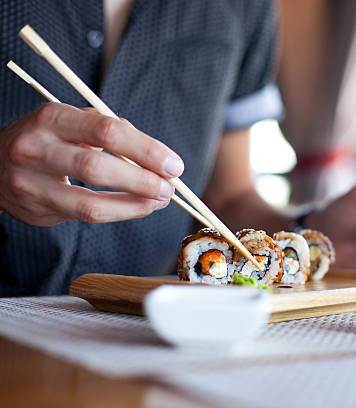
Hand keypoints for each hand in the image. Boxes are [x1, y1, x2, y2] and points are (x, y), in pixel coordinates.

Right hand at [0, 103, 183, 225]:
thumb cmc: (49, 140)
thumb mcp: (72, 122)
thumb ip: (111, 132)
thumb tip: (158, 158)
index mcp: (52, 118)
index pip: (107, 131)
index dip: (146, 149)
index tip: (173, 164)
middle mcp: (36, 148)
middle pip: (98, 168)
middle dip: (142, 180)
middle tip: (169, 187)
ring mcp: (31, 182)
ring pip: (91, 202)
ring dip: (134, 204)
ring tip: (158, 200)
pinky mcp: (35, 209)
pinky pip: (85, 216)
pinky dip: (119, 213)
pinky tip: (137, 207)